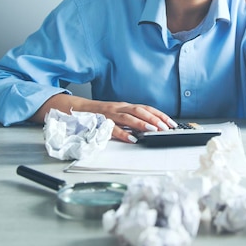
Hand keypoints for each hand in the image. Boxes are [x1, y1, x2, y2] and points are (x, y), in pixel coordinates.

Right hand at [31, 94, 176, 142]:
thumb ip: (129, 120)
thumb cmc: (97, 115)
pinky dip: (123, 134)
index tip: (172, 122)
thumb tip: (147, 130)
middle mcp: (118, 107)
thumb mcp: (116, 115)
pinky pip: (112, 128)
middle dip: (154, 118)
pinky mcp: (99, 122)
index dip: (159, 114)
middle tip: (166, 127)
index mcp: (124, 106)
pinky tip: (132, 139)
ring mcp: (108, 114)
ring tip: (153, 130)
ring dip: (142, 124)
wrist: (73, 110)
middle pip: (139, 110)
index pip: (145, 108)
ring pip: (128, 117)